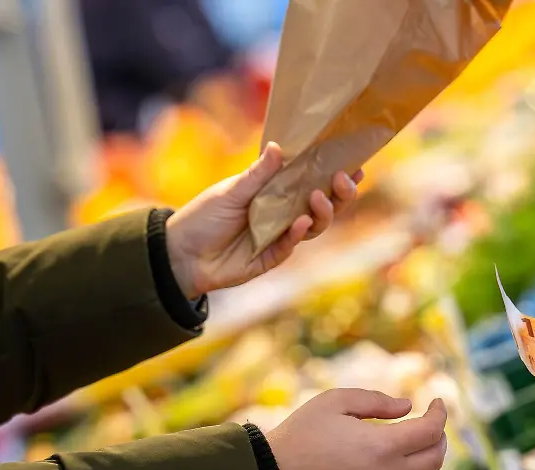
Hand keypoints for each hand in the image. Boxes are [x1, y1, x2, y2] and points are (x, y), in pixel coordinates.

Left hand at [165, 142, 362, 298]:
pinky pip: (291, 245)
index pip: (313, 181)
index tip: (354, 162)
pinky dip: (298, 234)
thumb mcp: (230, 190)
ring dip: (322, 211)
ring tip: (318, 197)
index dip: (334, 174)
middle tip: (343, 178)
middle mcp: (284, 214)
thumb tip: (279, 148)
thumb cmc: (203, 217)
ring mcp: (280, 236)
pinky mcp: (272, 257)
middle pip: (324, 205)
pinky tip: (301, 223)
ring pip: (315, 226)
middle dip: (339, 193)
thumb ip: (258, 174)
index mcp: (277, 193)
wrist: (180, 253)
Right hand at [266, 389, 448, 469]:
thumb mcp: (336, 401)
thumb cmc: (301, 434)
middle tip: (430, 424)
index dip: (441, 413)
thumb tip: (407, 407)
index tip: (438, 402)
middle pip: (434, 461)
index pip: (431, 431)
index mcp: (383, 447)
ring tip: (406, 444)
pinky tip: (381, 466)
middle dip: (439, 439)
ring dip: (419, 461)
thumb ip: (377, 401)